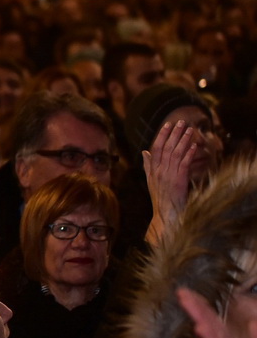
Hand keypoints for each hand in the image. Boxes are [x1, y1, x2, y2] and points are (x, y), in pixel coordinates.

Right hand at [143, 119, 195, 246]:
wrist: (165, 216)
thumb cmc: (161, 199)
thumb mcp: (152, 181)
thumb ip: (148, 166)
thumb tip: (144, 152)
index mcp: (152, 171)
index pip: (155, 149)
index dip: (161, 136)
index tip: (167, 125)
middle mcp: (159, 172)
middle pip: (165, 148)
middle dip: (173, 134)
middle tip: (181, 121)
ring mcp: (168, 176)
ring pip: (175, 153)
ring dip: (183, 140)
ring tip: (190, 129)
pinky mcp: (178, 181)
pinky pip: (184, 164)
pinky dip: (189, 153)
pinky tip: (194, 145)